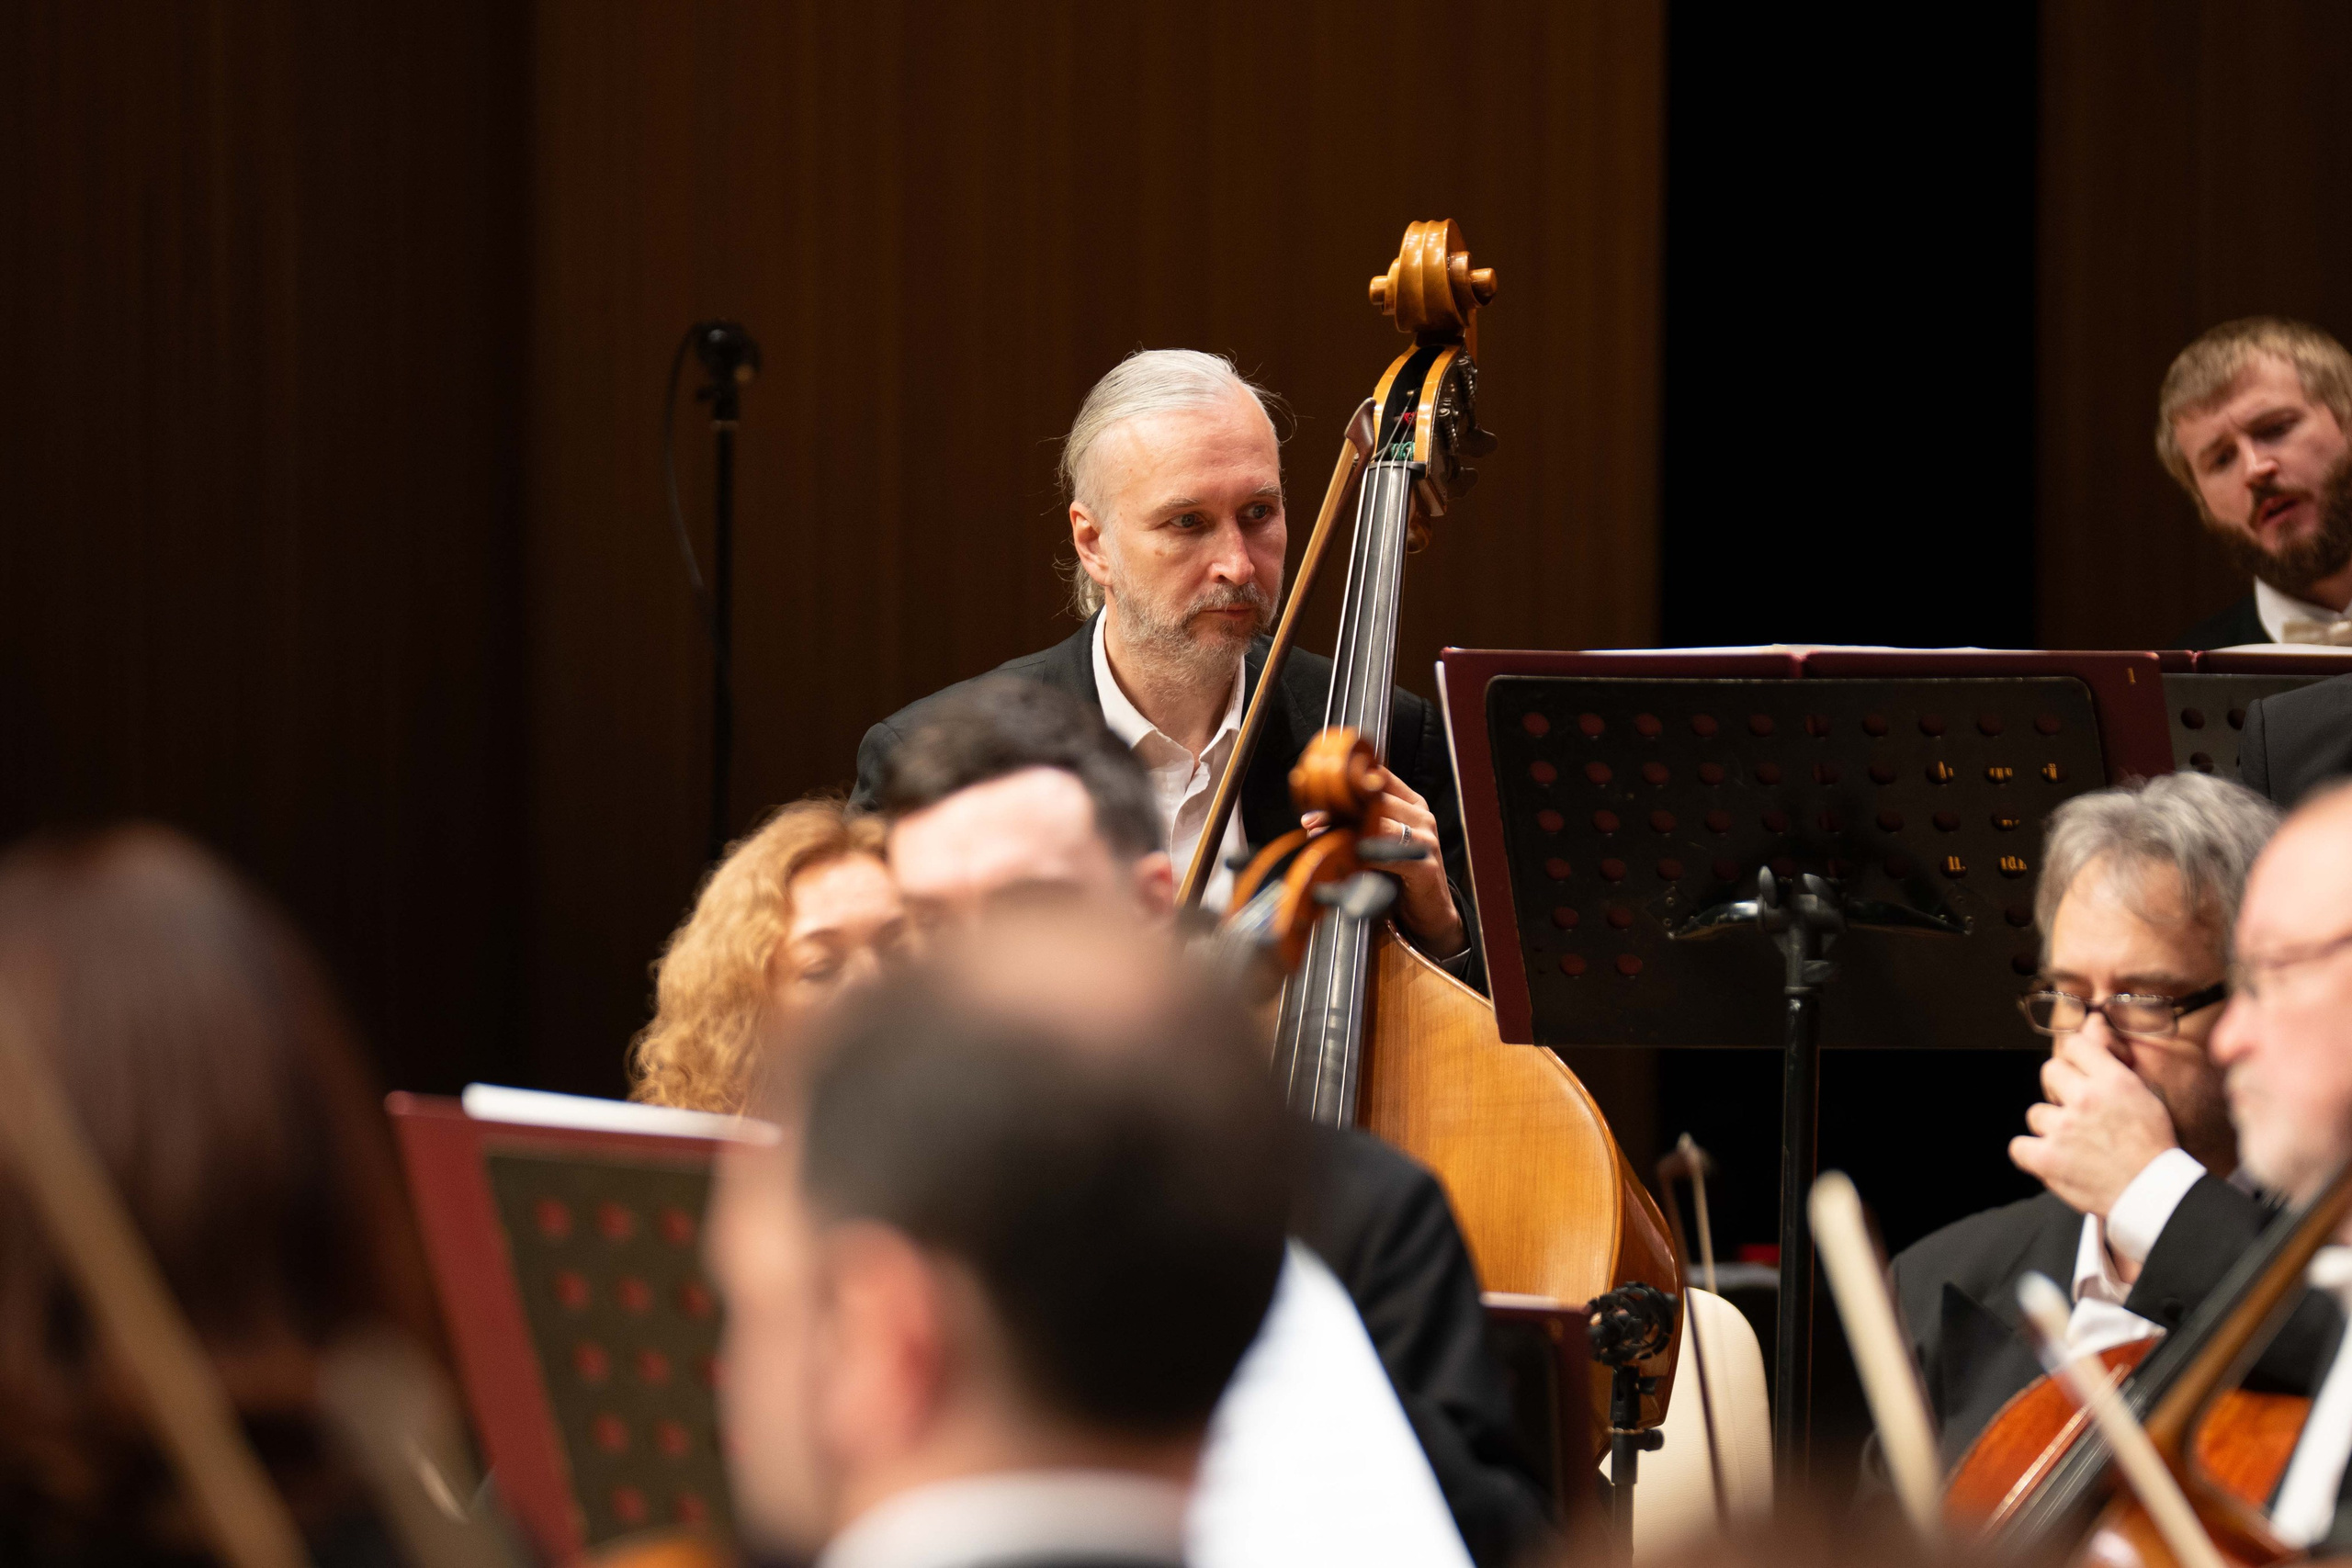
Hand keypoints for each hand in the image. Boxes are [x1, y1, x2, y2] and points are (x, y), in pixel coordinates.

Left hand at [1306, 772, 1463, 955]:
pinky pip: (1390, 854)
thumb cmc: (1399, 876)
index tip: (1317, 797)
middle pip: (1377, 800)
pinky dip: (1366, 855)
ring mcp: (1426, 839)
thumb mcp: (1377, 844)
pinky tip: (1348, 859)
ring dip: (1349, 831)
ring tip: (1323, 841)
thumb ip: (1354, 827)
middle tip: (1311, 823)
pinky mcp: (1425, 865)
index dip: (1347, 784)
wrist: (1430, 912)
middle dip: (1340, 810)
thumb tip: (1311, 823)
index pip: (1380, 779)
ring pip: (1382, 823)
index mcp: (1411, 804)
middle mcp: (1421, 816)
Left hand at [2009, 1029, 2178, 1219]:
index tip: (2078, 1076)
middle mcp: (2087, 1098)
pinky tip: (2052, 1160)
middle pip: (2049, 1072)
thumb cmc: (2152, 1148)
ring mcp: (2064, 1128)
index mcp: (2114, 1081)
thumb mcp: (2145, 1096)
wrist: (2154, 1195)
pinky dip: (2031, 1155)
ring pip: (2036, 1113)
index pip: (2075, 1044)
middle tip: (2075, 1112)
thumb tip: (2092, 1023)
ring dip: (2050, 1128)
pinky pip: (2019, 1146)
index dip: (2074, 1061)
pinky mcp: (2048, 1158)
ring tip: (2074, 1146)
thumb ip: (2112, 1064)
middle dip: (2059, 1091)